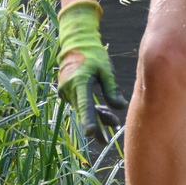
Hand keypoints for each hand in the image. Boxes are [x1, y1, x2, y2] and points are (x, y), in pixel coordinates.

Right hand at [56, 0, 125, 142]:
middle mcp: (69, 89)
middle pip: (83, 113)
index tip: (91, 133)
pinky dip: (91, 109)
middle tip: (106, 141)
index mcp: (79, 82)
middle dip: (95, 127)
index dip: (89, 120)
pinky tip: (105, 113)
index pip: (84, 105)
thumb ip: (112, 88)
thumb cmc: (93, 54)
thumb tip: (120, 107)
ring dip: (97, 116)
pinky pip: (80, 104)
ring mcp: (66, 91)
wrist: (76, 42)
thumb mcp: (106, 69)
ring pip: (82, 109)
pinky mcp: (67, 91)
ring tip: (114, 123)